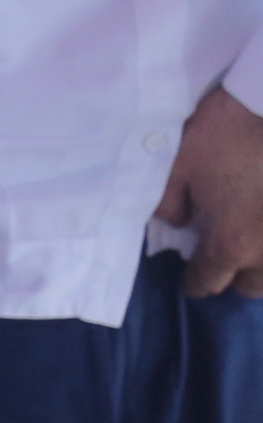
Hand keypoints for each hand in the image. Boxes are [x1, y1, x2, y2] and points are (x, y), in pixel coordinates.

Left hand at [159, 84, 262, 295]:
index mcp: (230, 245)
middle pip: (249, 287)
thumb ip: (168, 204)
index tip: (190, 279)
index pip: (207, 282)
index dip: (194, 282)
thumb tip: (179, 224)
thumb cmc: (225, 134)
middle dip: (233, 277)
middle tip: (223, 253)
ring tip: (253, 244)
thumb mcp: (178, 165)